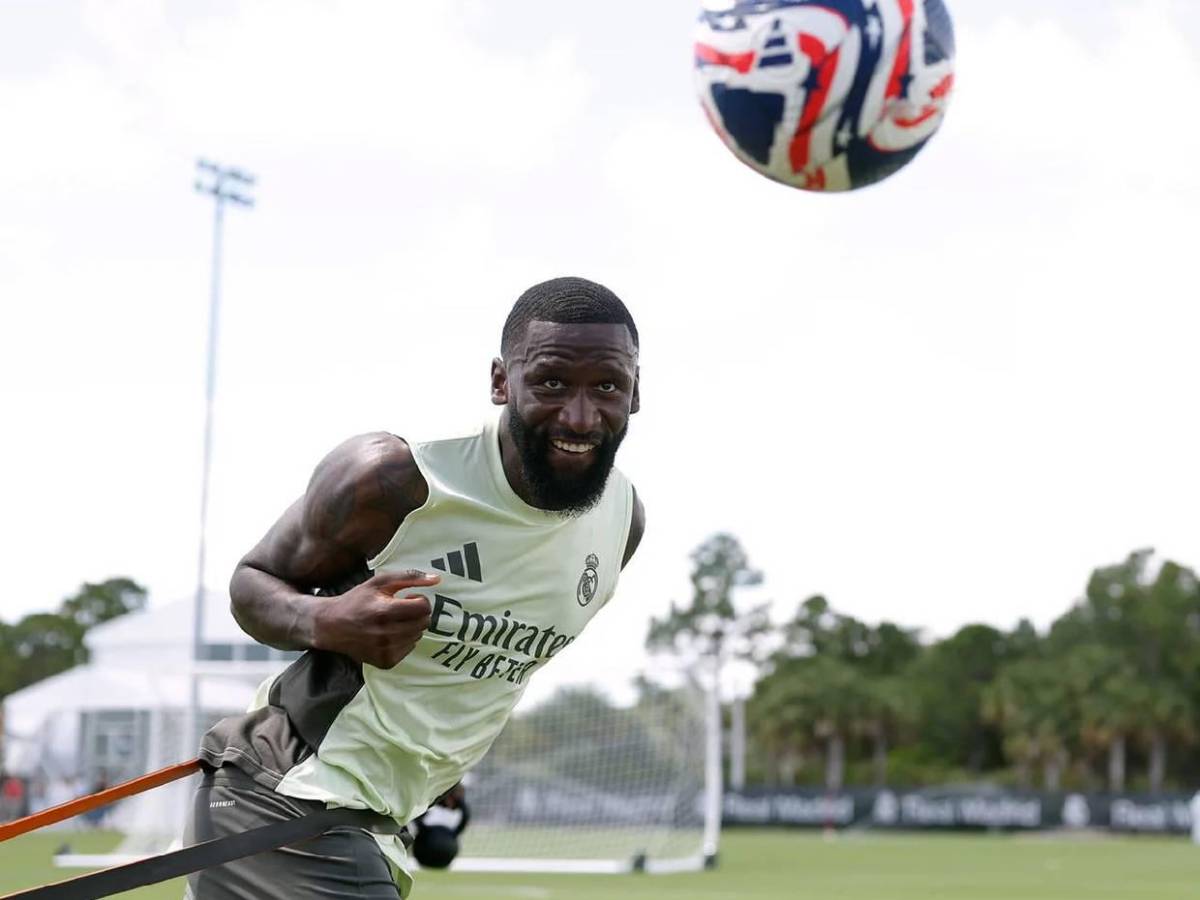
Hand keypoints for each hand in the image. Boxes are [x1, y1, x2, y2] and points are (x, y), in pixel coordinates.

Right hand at [312, 570, 439, 667]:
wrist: (331, 626)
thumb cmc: (357, 600)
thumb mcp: (380, 582)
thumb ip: (409, 577)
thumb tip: (437, 579)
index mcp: (384, 611)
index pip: (423, 607)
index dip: (419, 600)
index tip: (408, 597)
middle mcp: (386, 634)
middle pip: (424, 622)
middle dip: (417, 613)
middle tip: (401, 609)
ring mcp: (385, 650)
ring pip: (418, 636)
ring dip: (411, 626)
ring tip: (393, 621)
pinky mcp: (385, 662)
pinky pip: (409, 648)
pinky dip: (404, 640)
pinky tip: (389, 634)